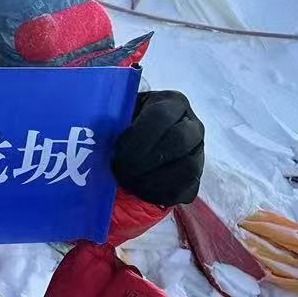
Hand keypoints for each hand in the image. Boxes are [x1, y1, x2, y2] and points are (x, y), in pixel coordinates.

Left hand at [112, 90, 203, 206]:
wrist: (136, 147)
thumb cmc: (124, 125)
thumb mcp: (119, 114)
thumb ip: (114, 119)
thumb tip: (99, 134)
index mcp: (173, 103)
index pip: (161, 115)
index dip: (138, 135)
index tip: (117, 149)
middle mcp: (192, 126)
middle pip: (179, 140)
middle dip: (145, 159)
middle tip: (120, 170)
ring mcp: (198, 154)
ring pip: (188, 167)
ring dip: (153, 179)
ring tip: (127, 182)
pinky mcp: (196, 179)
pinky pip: (186, 190)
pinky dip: (160, 193)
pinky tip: (138, 191)